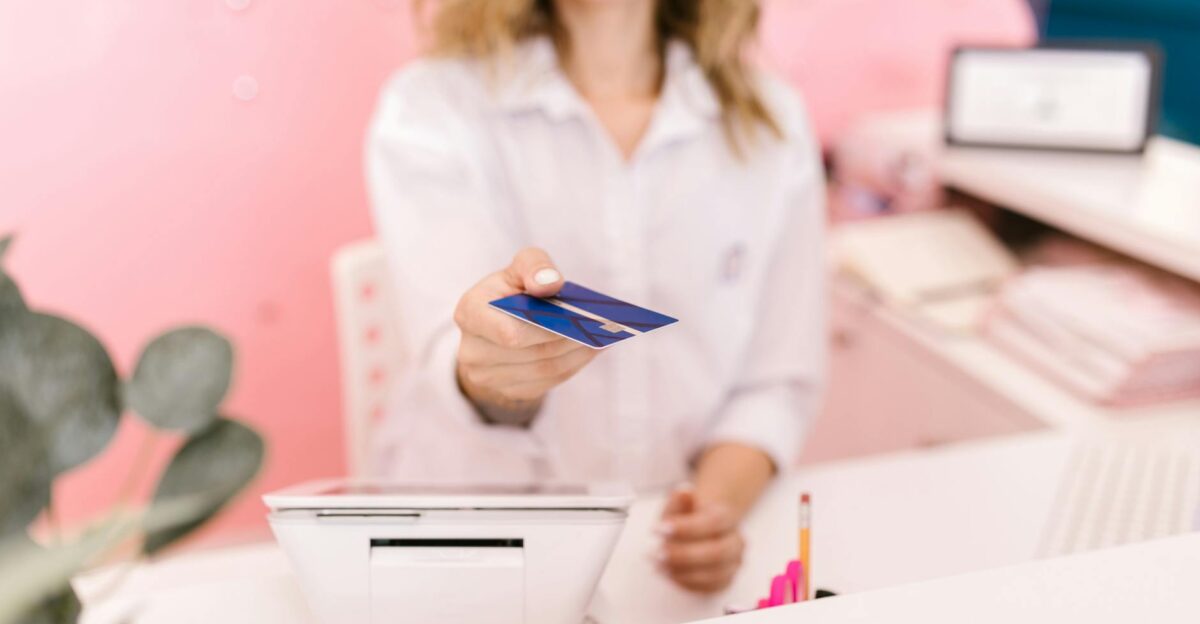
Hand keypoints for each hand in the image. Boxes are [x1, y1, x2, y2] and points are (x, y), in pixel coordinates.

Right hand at [454, 247, 598, 423]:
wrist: (497, 323)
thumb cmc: (511, 290)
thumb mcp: (521, 266)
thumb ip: (535, 266)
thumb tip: (550, 283)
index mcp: (470, 313)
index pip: (509, 333)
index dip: (545, 328)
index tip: (575, 317)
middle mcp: (472, 351)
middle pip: (532, 352)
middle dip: (569, 339)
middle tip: (600, 328)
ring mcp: (487, 377)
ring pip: (544, 370)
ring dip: (577, 355)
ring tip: (601, 338)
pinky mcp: (508, 390)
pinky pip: (547, 382)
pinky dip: (573, 365)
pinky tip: (590, 350)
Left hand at [655, 485, 744, 593]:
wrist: (703, 530)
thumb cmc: (690, 518)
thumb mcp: (679, 505)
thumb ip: (678, 500)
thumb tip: (683, 492)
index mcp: (726, 517)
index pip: (713, 522)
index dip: (686, 528)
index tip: (659, 529)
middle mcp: (735, 542)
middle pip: (717, 553)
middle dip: (684, 555)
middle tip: (658, 554)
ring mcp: (733, 564)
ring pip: (713, 574)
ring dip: (682, 572)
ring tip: (659, 565)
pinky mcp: (725, 581)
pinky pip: (708, 588)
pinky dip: (686, 583)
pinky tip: (669, 573)